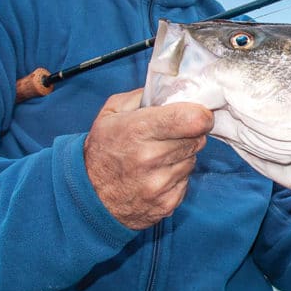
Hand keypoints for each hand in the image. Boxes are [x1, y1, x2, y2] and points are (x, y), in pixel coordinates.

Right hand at [83, 89, 214, 229]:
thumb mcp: (111, 113)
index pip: (193, 119)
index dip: (201, 115)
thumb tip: (175, 88)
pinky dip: (176, 176)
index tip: (197, 114)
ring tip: (158, 157)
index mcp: (138, 130)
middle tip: (170, 135)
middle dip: (189, 134)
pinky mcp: (168, 203)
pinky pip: (186, 181)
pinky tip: (157, 175)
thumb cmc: (102, 150)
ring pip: (193, 160)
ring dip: (182, 156)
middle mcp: (151, 158)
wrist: (88, 197)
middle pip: (198, 139)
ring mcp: (160, 184)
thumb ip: (143, 96)